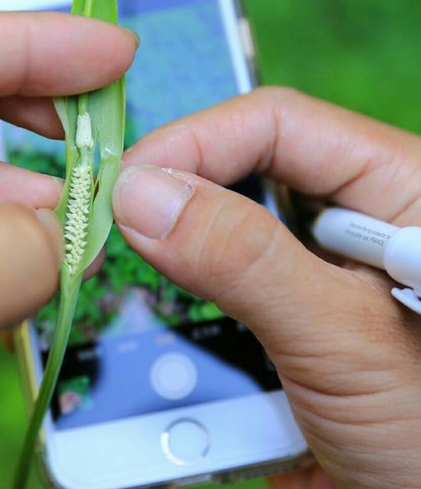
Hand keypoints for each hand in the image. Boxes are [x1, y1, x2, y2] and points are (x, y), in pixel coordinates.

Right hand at [113, 87, 420, 488]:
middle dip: (166, 213)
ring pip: (210, 259)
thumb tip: (139, 193)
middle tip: (97, 240)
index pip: (278, 125)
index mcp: (395, 194)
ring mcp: (310, 295)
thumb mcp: (344, 341)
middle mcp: (348, 234)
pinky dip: (173, 345)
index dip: (195, 142)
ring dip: (163, 288)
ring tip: (108, 304)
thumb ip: (246, 260)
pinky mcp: (279, 354)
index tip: (120, 184)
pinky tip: (144, 363)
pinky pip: (208, 327)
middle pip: (235, 184)